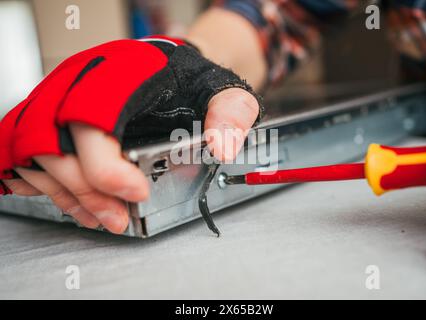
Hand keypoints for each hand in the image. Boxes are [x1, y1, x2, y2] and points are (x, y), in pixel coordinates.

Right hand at [1, 37, 259, 233]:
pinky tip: (77, 203)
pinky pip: (30, 155)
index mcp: (117, 73)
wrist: (165, 66)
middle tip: (119, 218)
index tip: (137, 192)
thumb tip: (223, 146)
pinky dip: (50, 185)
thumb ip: (230, 111)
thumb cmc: (184, 78)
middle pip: (57, 145)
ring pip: (38, 155)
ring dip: (69, 195)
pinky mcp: (52, 119)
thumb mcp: (218, 87)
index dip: (106, 166)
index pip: (92, 121)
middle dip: (87, 192)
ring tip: (103, 217)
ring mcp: (59, 100)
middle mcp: (79, 83)